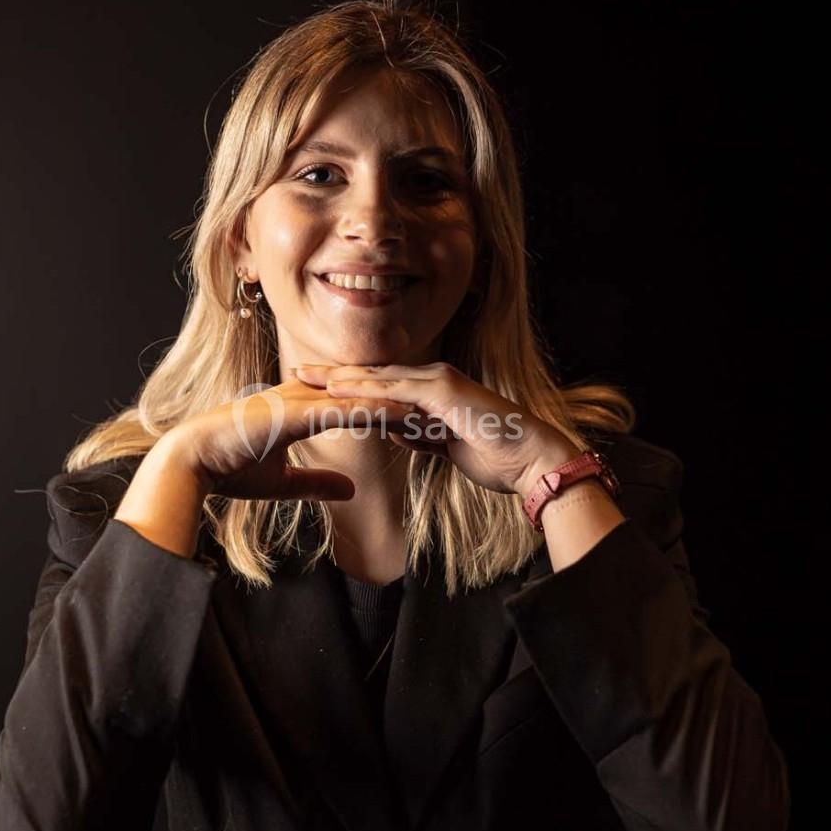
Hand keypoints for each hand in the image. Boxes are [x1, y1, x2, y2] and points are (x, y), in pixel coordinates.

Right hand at [149, 376, 418, 502]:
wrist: (191, 463)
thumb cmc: (228, 470)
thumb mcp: (283, 483)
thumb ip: (317, 483)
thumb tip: (348, 489)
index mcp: (301, 407)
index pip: (354, 403)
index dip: (388, 408)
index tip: (423, 417)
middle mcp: (303, 397)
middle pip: (364, 394)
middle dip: (402, 400)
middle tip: (441, 405)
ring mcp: (299, 401)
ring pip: (359, 397)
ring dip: (397, 402)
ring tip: (435, 407)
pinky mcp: (294, 412)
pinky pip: (343, 409)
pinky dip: (374, 411)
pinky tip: (401, 414)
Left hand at [294, 362, 582, 496]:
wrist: (532, 458)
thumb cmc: (497, 455)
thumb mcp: (446, 445)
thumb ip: (421, 434)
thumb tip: (396, 432)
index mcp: (433, 391)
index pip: (382, 385)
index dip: (348, 385)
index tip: (314, 387)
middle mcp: (433, 379)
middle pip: (374, 374)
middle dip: (335, 375)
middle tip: (298, 372)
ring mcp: (438, 382)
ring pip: (380, 378)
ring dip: (341, 378)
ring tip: (307, 377)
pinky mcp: (444, 393)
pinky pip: (396, 391)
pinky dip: (366, 391)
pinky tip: (338, 393)